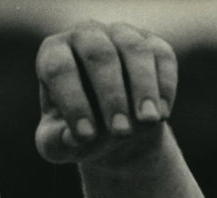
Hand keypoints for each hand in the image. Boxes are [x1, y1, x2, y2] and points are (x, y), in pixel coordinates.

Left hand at [35, 21, 176, 165]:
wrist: (111, 128)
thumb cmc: (75, 131)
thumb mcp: (58, 144)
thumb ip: (57, 142)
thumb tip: (72, 137)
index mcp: (52, 55)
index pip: (59, 70)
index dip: (73, 102)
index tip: (86, 136)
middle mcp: (85, 35)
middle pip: (99, 56)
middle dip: (111, 96)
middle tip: (120, 132)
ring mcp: (120, 34)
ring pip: (134, 51)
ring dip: (142, 88)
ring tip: (147, 121)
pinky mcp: (152, 43)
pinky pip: (162, 58)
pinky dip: (164, 86)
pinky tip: (161, 115)